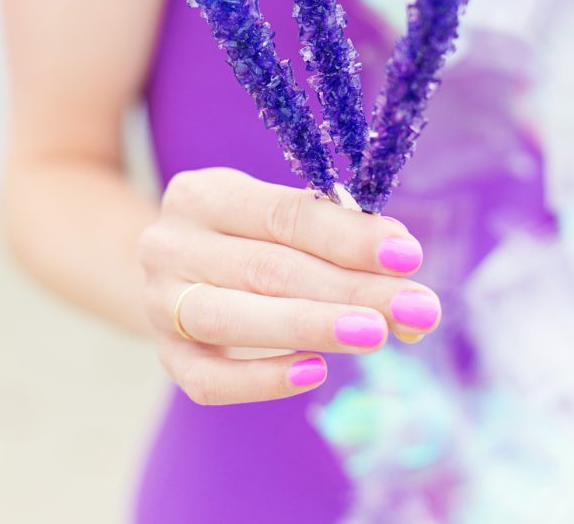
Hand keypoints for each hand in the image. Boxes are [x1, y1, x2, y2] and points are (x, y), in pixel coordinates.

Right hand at [139, 167, 440, 405]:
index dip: (348, 236)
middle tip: (416, 308)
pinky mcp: (165, 356)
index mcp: (202, 193)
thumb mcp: (278, 217)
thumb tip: (403, 270)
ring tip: (377, 335)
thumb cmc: (248, 234)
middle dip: (350, 289)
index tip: (408, 254)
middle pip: (267, 268)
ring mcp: (158, 303)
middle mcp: (170, 244)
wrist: (174, 270)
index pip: (283, 214)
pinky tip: (316, 371)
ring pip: (234, 319)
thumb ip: (335, 236)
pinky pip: (208, 380)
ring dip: (312, 327)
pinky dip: (262, 379)